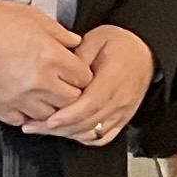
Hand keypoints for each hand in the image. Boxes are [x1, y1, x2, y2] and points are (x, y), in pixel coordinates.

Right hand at [0, 0, 91, 126]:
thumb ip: (58, 32)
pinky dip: (27, 113)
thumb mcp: (31, 16)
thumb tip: (75, 43)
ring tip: (43, 93)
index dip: (81, 73)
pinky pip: (24, 120)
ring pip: (51, 115)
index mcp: (50, 57)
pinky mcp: (1, 109)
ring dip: (51, 105)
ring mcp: (21, 99)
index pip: (84, 77)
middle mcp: (40, 82)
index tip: (73, 69)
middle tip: (62, 82)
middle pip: (72, 100)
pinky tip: (24, 101)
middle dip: (71, 91)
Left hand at [22, 24, 156, 146]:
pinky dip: (83, 137)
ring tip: (42, 128)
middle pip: (88, 122)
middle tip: (32, 125)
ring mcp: (122, 112)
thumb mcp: (95, 39)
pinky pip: (101, 137)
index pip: (91, 103)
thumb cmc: (120, 44)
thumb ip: (77, 59)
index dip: (69, 115)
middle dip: (58, 128)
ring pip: (92, 133)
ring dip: (67, 133)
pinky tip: (66, 131)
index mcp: (114, 78)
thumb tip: (58, 74)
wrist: (143, 52)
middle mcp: (120, 99)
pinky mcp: (121, 120)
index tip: (49, 119)